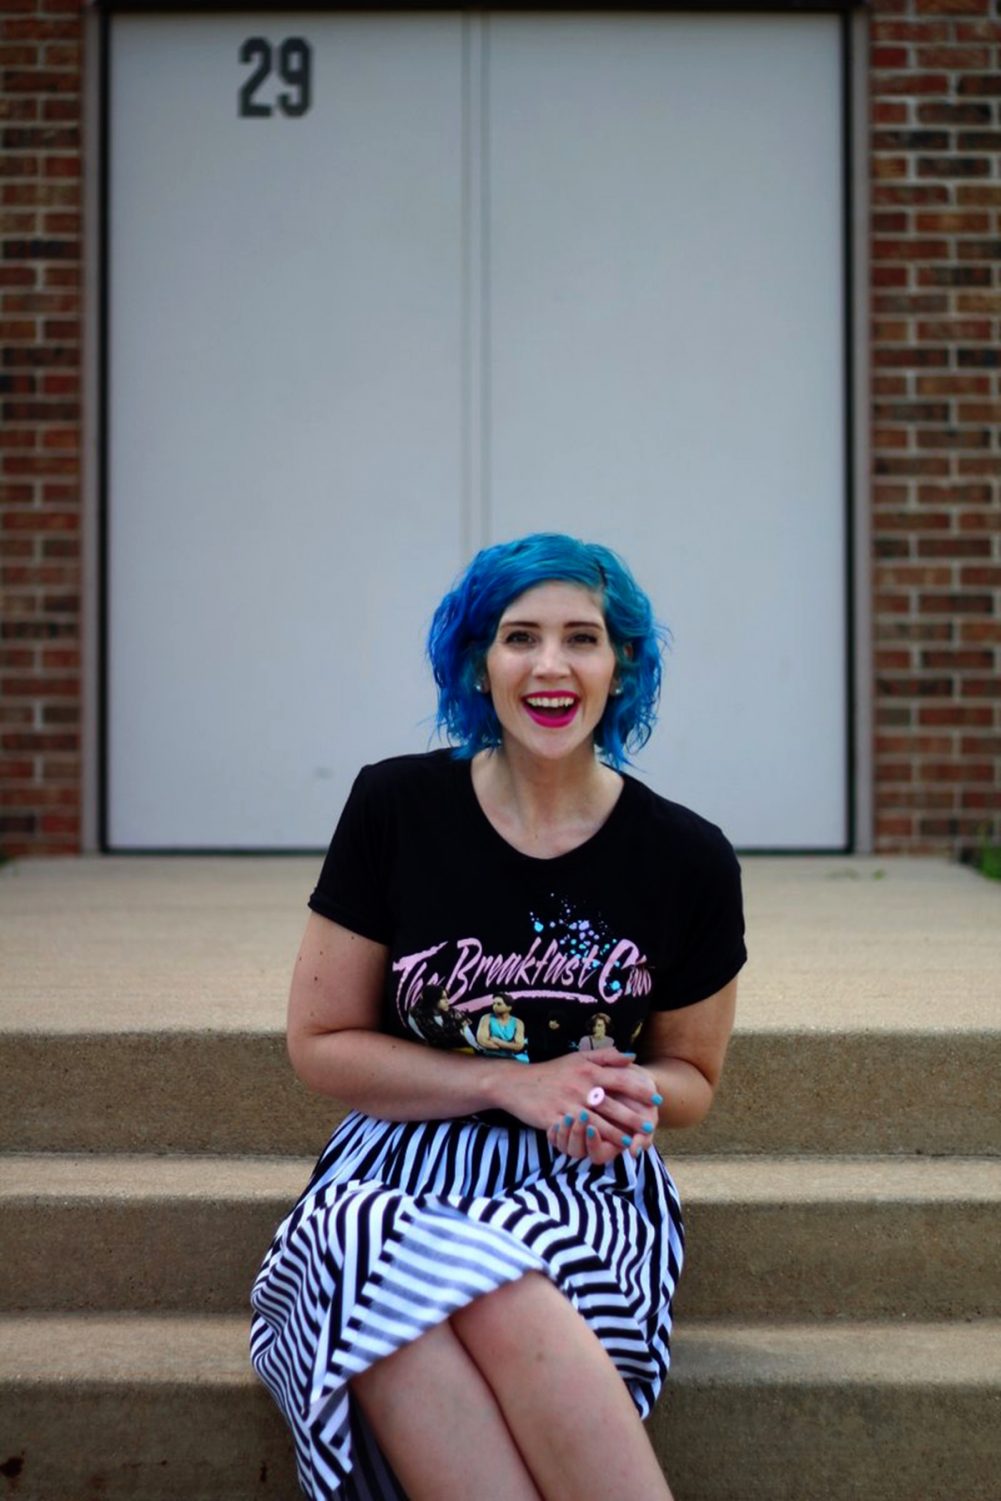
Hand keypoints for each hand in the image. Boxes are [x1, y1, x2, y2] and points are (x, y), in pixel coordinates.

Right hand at [488, 1050, 661, 1163]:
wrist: (516, 1083)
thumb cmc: (552, 1071)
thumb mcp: (577, 1057)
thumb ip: (605, 1056)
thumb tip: (631, 1057)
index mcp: (588, 1069)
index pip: (620, 1079)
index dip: (640, 1090)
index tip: (657, 1099)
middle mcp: (580, 1086)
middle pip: (612, 1104)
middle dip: (633, 1117)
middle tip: (651, 1126)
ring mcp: (567, 1103)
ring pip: (597, 1121)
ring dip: (616, 1133)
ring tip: (632, 1142)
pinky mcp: (556, 1118)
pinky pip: (578, 1131)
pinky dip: (592, 1140)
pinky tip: (603, 1148)